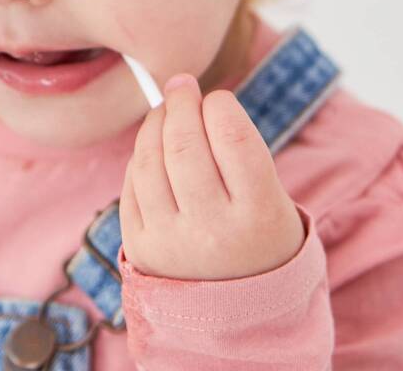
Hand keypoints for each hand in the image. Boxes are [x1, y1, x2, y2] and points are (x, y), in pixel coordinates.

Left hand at [119, 73, 306, 280]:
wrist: (240, 316)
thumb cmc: (257, 234)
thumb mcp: (271, 197)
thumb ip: (236, 147)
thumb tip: (183, 91)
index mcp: (258, 214)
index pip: (233, 136)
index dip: (220, 104)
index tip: (217, 98)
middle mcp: (213, 231)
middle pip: (185, 143)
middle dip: (181, 103)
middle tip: (183, 86)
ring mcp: (172, 243)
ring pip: (150, 159)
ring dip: (156, 122)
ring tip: (167, 110)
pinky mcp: (141, 249)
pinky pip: (131, 184)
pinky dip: (140, 155)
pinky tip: (154, 146)